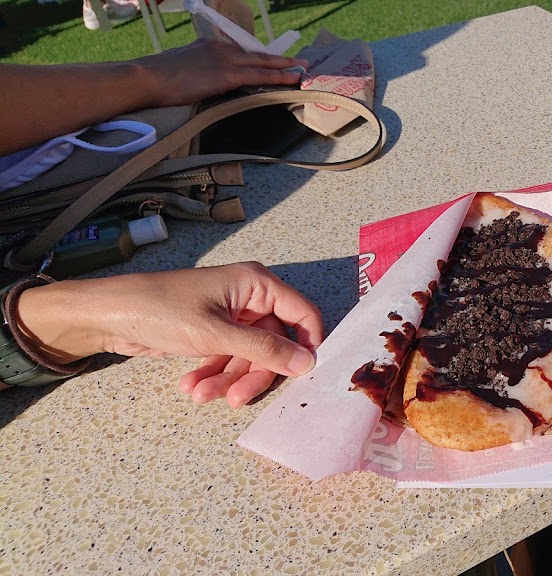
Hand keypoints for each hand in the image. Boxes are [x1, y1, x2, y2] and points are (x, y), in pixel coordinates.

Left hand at [16, 262, 324, 407]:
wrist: (107, 316)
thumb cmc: (159, 310)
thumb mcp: (216, 334)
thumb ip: (265, 350)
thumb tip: (307, 363)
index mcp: (257, 284)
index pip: (302, 315)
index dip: (307, 345)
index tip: (302, 375)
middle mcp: (250, 298)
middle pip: (274, 344)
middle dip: (253, 373)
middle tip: (237, 399)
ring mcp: (231, 317)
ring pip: (249, 357)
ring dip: (228, 380)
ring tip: (200, 395)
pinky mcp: (213, 333)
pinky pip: (228, 359)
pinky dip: (213, 375)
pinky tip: (191, 387)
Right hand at [136, 38, 307, 107]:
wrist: (146, 78)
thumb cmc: (158, 79)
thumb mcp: (183, 68)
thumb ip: (200, 72)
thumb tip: (207, 83)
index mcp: (210, 46)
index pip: (243, 52)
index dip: (262, 58)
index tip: (276, 60)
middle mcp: (221, 49)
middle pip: (258, 55)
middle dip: (281, 60)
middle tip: (300, 62)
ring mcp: (225, 60)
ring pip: (263, 64)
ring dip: (285, 68)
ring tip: (303, 71)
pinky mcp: (226, 74)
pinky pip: (259, 77)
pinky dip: (278, 78)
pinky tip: (291, 80)